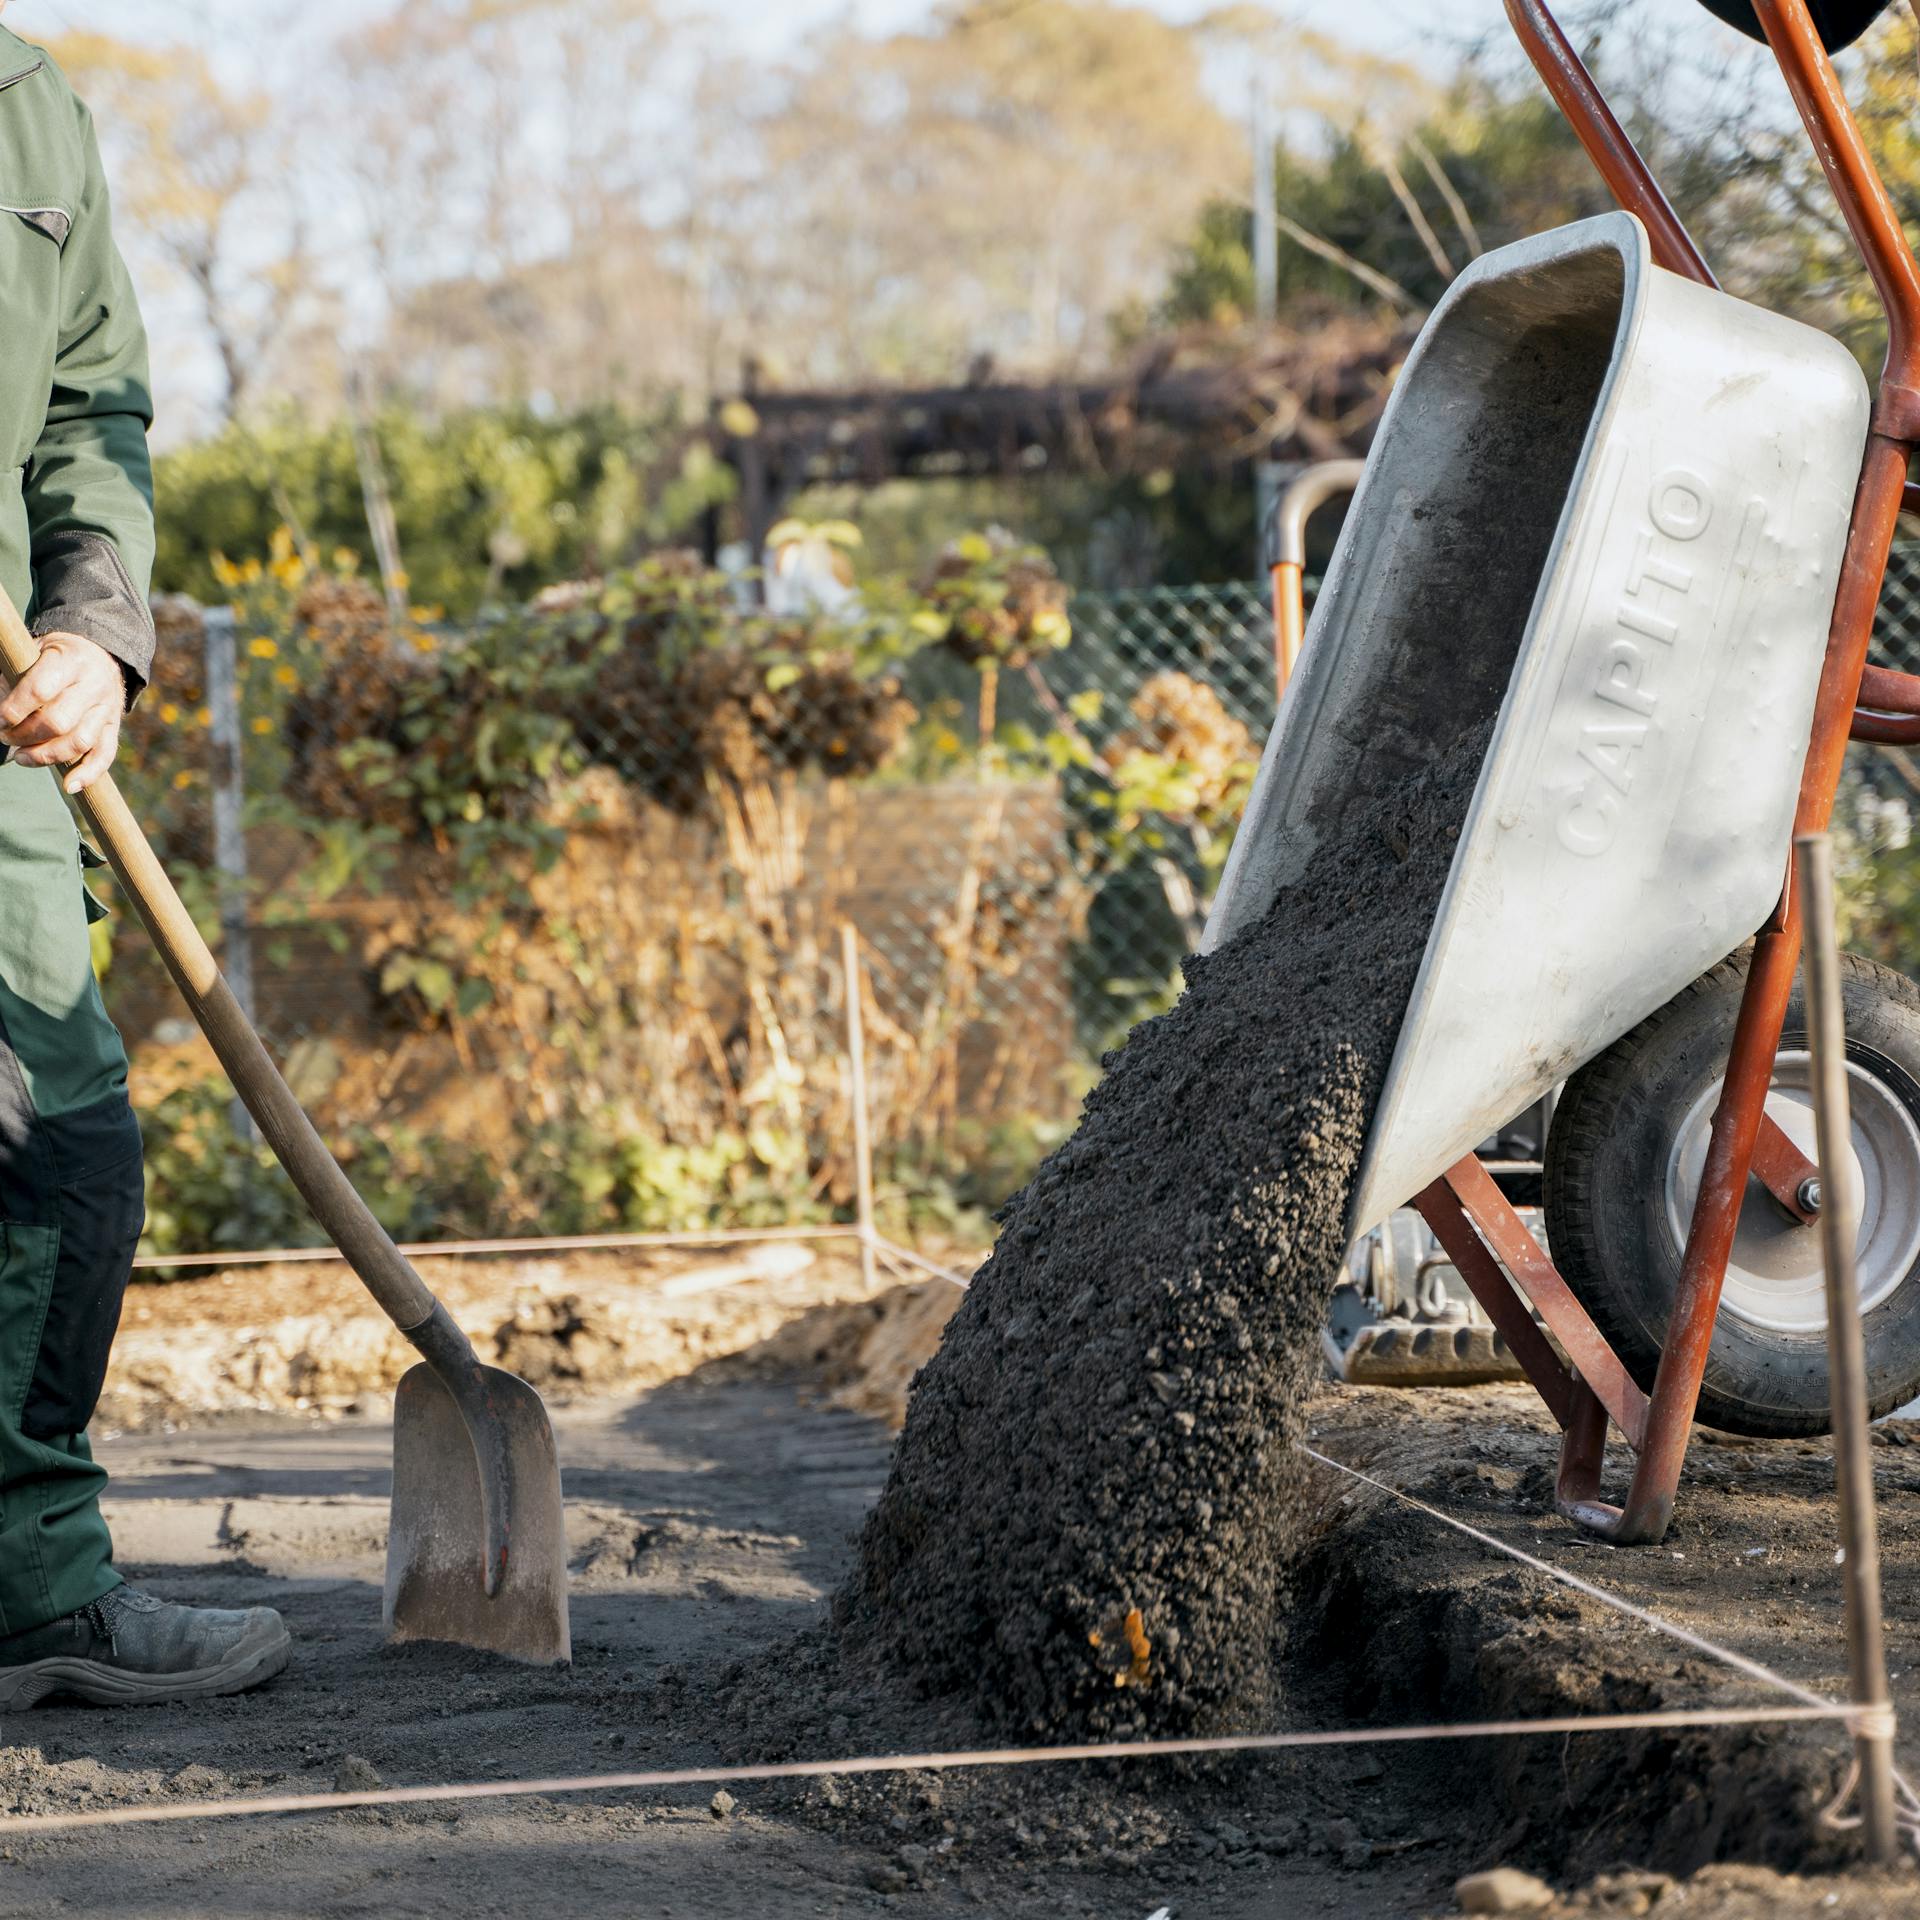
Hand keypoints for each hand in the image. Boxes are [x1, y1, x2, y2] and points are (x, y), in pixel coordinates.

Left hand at [0, 633, 126, 793]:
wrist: (99, 655)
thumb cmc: (54, 656)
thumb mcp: (34, 652)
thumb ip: (14, 677)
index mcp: (70, 661)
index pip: (40, 691)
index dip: (14, 710)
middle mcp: (94, 685)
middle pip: (59, 722)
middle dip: (25, 736)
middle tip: (6, 737)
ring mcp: (107, 708)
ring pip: (79, 742)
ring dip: (46, 756)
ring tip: (22, 758)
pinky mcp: (114, 727)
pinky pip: (104, 755)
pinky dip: (88, 774)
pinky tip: (69, 786)